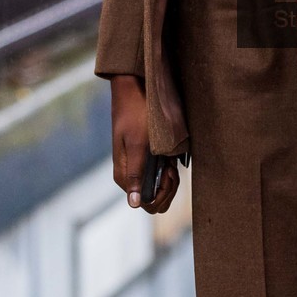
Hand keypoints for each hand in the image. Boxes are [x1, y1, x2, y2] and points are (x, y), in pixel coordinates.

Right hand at [110, 75, 177, 212]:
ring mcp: (138, 169)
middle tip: (172, 168)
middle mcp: (130, 177)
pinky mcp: (146, 161)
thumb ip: (136, 173)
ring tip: (172, 162)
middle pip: (154, 201)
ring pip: (159, 190)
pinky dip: (169, 172)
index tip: (168, 173)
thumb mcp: (138, 145)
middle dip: (168, 190)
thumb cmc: (136, 115)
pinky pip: (160, 178)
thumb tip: (133, 204)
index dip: (162, 194)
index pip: (146, 204)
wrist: (133, 91)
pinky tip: (171, 159)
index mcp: (124, 177)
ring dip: (170, 181)